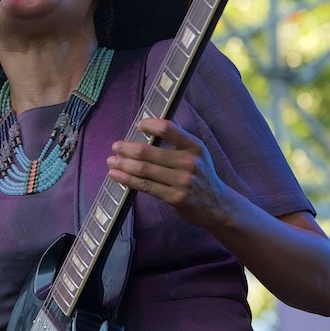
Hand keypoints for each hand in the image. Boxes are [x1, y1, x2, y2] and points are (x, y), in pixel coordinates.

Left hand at [106, 117, 233, 229]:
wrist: (218, 205)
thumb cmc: (201, 174)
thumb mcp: (197, 152)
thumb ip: (177, 139)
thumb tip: (150, 124)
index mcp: (193, 146)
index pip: (168, 129)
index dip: (149, 125)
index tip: (138, 126)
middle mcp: (189, 162)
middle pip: (149, 152)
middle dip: (127, 148)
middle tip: (115, 146)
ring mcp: (182, 181)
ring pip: (144, 170)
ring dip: (123, 164)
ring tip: (111, 161)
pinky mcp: (175, 198)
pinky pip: (146, 187)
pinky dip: (128, 180)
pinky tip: (117, 176)